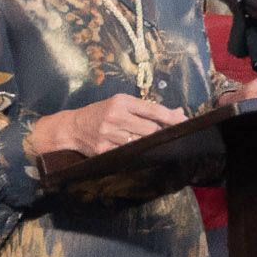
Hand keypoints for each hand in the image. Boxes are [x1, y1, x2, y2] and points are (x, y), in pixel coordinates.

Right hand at [28, 93, 187, 160]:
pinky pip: (128, 154)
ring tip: (155, 145)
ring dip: (150, 145)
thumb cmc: (100, 113)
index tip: (184, 122)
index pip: (152, 110)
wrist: (72, 128)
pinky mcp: (104, 150)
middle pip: (150, 128)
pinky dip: (136, 154)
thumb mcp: (120, 104)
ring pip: (141, 143)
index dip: (170, 117)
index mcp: (121, 102)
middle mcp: (115, 116)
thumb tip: (176, 112)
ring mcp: (109, 134)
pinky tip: (140, 153)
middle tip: (171, 136)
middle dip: (161, 133)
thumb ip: (146, 109)